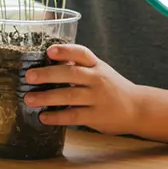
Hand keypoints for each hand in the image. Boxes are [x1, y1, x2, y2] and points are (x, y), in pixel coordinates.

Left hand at [21, 44, 140, 135]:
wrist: (138, 108)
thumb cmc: (111, 87)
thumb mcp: (99, 71)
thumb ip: (78, 66)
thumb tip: (45, 63)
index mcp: (96, 65)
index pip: (81, 53)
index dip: (65, 51)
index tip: (49, 51)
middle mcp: (97, 79)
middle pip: (71, 73)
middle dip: (48, 74)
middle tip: (29, 76)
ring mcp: (98, 98)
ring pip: (69, 96)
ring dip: (47, 97)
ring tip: (29, 99)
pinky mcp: (97, 116)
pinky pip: (74, 116)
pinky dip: (57, 117)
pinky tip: (43, 117)